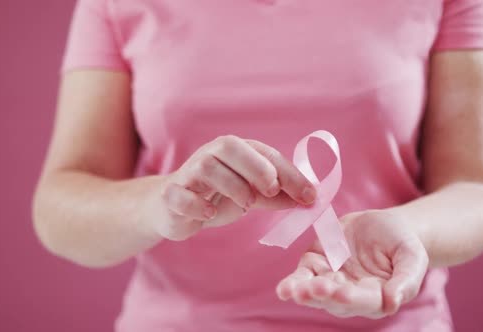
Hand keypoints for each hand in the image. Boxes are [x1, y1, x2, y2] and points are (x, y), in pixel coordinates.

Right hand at [146, 135, 316, 240]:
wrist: (174, 208)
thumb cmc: (217, 195)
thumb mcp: (251, 194)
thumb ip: (277, 195)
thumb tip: (310, 199)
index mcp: (235, 151)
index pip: (265, 154)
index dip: (289, 174)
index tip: (309, 196)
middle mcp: (210, 155)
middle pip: (229, 146)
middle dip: (255, 166)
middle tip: (272, 190)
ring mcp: (188, 174)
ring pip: (206, 167)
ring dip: (231, 185)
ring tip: (246, 204)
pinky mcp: (171, 195)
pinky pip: (179, 194)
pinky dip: (196, 203)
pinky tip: (210, 213)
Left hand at [276, 209, 427, 318]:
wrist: (383, 224)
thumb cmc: (402, 243)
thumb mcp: (412, 256)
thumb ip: (406, 280)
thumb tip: (393, 302)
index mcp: (378, 296)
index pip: (365, 301)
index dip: (352, 298)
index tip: (341, 292)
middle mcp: (352, 295)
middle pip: (336, 300)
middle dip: (324, 295)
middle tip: (315, 288)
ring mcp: (331, 282)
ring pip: (316, 293)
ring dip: (305, 292)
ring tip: (294, 291)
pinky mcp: (315, 267)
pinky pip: (302, 278)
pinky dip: (291, 284)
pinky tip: (284, 289)